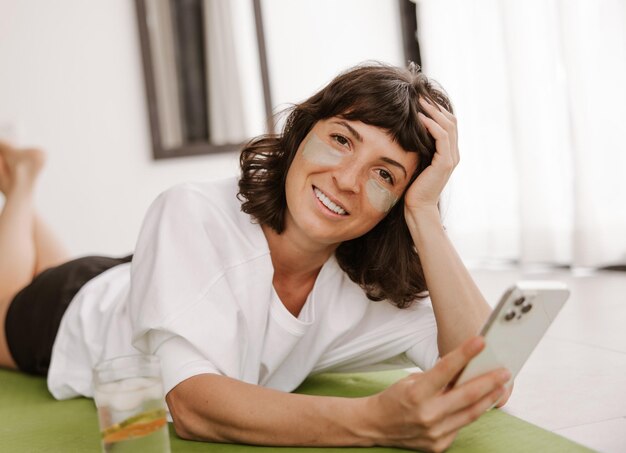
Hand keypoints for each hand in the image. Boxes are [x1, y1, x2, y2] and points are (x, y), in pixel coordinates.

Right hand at [364, 337, 509, 451]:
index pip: (445, 370)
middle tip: (504, 371)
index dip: (464, 354)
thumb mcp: (411, 381)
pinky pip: (461, 426)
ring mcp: (434, 432)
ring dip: (488, 399)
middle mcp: (427, 414)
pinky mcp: (439, 445)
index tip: (481, 341)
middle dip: (489, 381)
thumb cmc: (395, 398)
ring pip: (470, 414)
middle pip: (466, 396)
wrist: (375, 425)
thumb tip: (466, 372)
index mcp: (416, 394)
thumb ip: (438, 379)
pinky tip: (481, 403)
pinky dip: (471, 413)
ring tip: (501, 386)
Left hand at [404, 98, 458, 212]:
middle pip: (451, 121)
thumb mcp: (416, 161)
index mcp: (448, 153)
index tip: (421, 99)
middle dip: (436, 106)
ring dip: (433, 112)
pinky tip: (420, 118)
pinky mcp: (445, 164)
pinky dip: (432, 125)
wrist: (417, 207)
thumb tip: (407, 130)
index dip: (437, 110)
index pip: (448, 124)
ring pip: (448, 126)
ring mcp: (451, 158)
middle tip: (420, 95)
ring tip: (419, 102)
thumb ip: (418, 147)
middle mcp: (453, 154)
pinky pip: (442, 138)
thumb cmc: (412, 186)